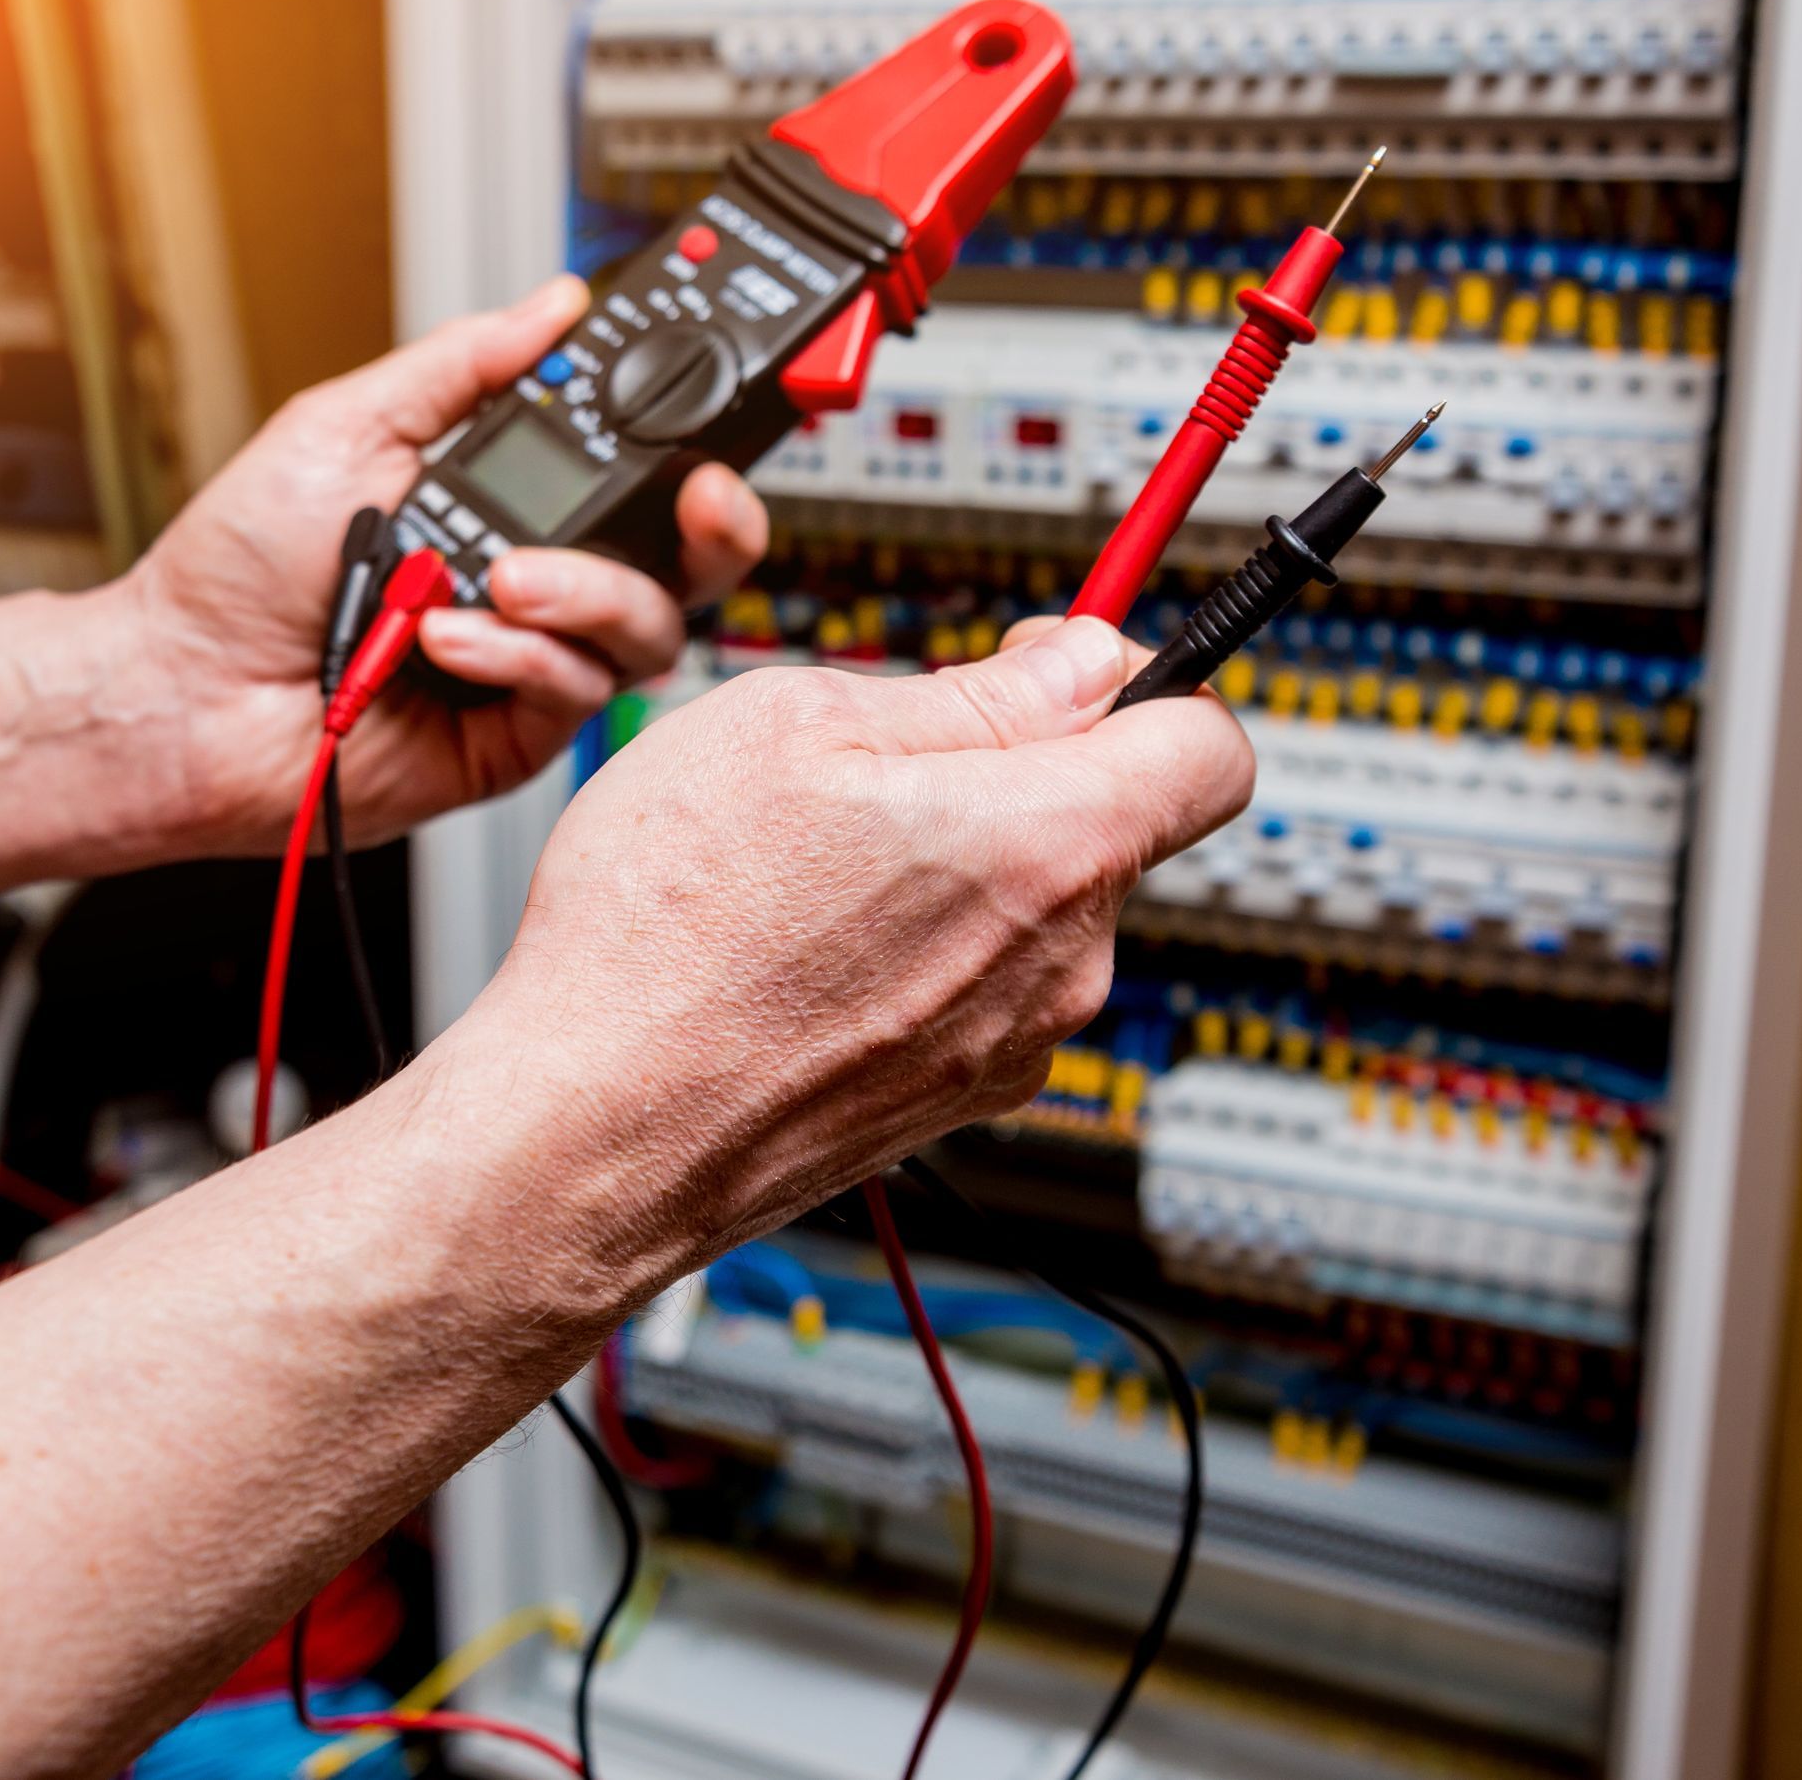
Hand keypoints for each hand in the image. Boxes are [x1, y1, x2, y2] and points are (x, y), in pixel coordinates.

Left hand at [129, 277, 767, 853]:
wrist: (185, 686)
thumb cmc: (243, 569)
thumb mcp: (352, 424)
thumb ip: (463, 366)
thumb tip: (551, 306)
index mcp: (518, 510)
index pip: (645, 481)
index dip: (698, 452)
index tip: (709, 420)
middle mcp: (543, 587)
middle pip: (689, 563)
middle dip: (716, 525)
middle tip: (697, 498)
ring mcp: (536, 664)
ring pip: (648, 628)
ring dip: (587, 592)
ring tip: (500, 577)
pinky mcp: (518, 737)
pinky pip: (575, 689)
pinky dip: (518, 653)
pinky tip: (447, 640)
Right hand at [449, 616, 1253, 1285]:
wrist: (589, 1135)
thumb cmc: (667, 935)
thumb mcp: (798, 725)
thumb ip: (975, 693)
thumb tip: (1081, 666)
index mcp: (1049, 847)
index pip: (1212, 746)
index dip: (1147, 679)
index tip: (1058, 666)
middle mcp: (1062, 962)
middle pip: (1113, 821)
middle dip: (1022, 765)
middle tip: (886, 757)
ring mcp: (1014, 1043)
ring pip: (1038, 901)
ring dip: (962, 855)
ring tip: (820, 859)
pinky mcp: (958, 1097)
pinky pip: (984, 981)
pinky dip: (925, 940)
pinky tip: (811, 938)